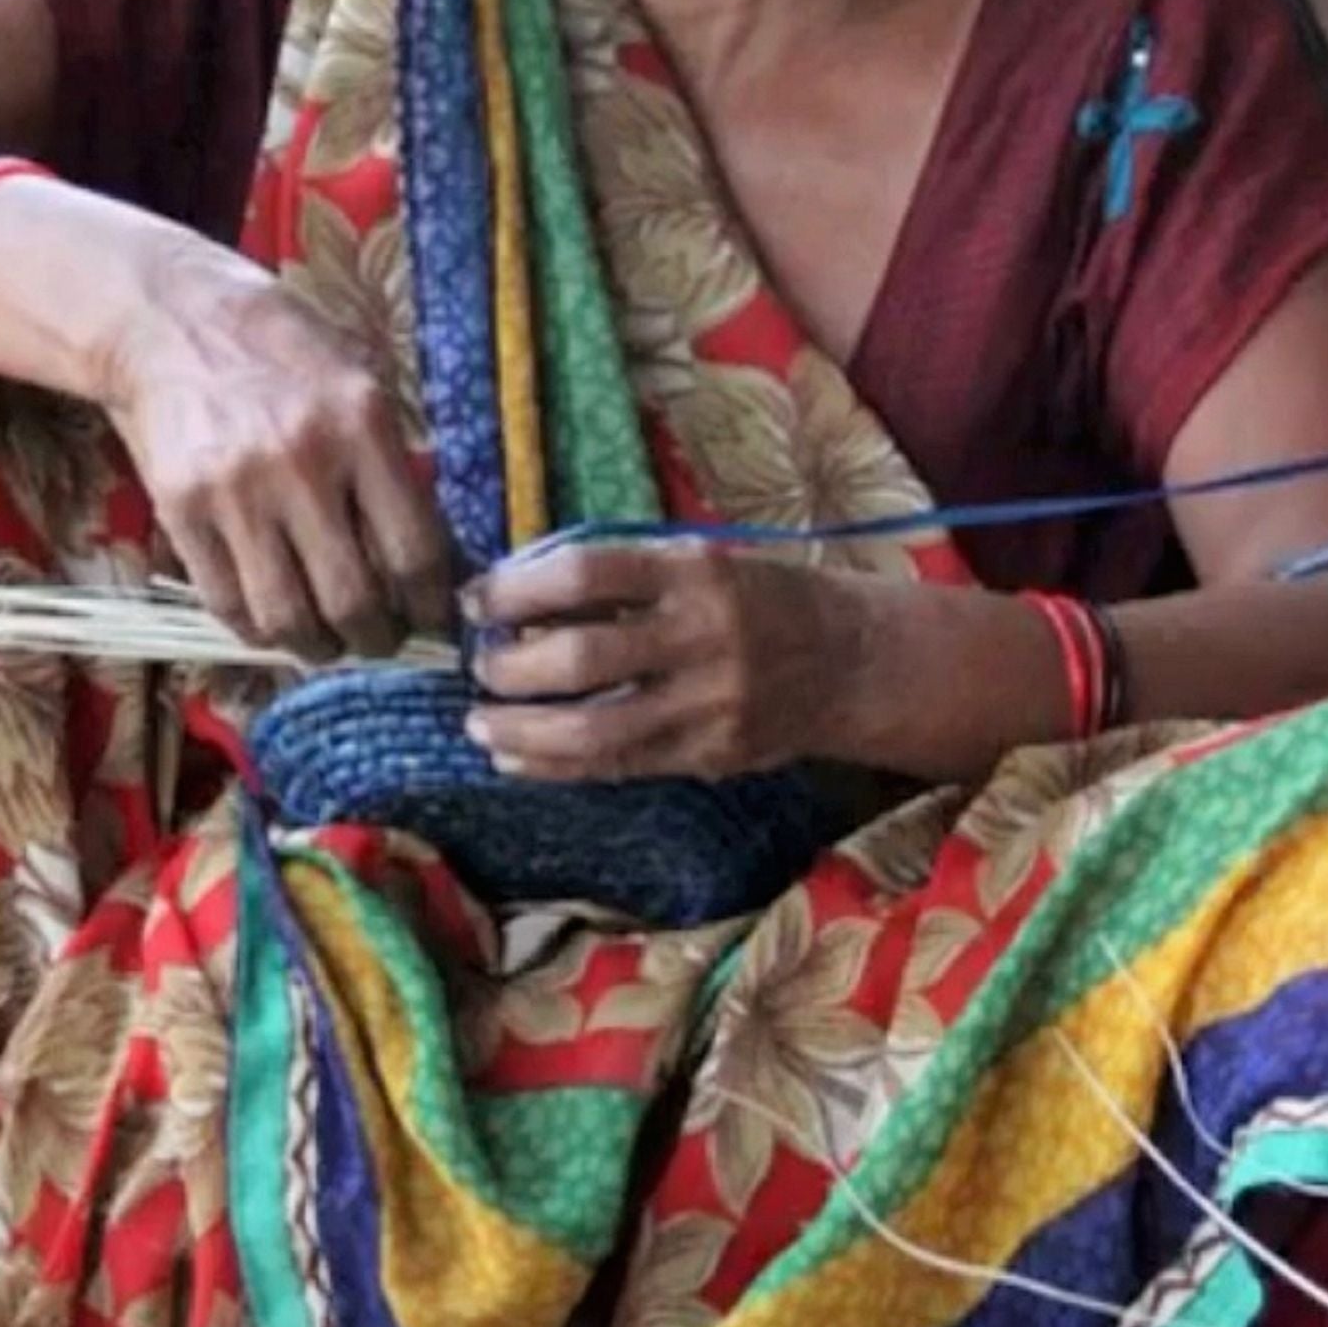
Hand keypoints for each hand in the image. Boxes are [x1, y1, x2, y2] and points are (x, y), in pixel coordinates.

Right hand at [100, 237, 450, 661]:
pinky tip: (271, 620)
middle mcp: (303, 461)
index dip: (429, 606)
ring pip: (286, 616)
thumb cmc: (280, 348)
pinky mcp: (181, 510)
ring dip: (315, 647)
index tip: (432, 619)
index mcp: (362, 424)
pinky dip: (254, 628)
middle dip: (375, 639)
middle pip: (353, 599)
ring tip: (325, 641)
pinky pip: (225, 601)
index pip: (413, 550)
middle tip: (380, 639)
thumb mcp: (359, 380)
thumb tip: (435, 559)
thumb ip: (393, 462)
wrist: (169, 319)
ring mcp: (236, 491)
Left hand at [462, 542, 877, 780]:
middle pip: (582, 658)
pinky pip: (618, 766)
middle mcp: (702, 636)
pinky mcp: (710, 753)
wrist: (851, 659)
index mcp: (694, 570)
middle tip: (478, 666)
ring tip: (480, 722)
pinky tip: (516, 757)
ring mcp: (708, 703)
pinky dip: (556, 764)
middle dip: (512, 667)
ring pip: (594, 729)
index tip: (475, 600)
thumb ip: (623, 575)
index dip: (516, 588)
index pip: (585, 574)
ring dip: (522, 729)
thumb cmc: (759, 595)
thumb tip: (518, 594)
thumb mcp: (700, 560)